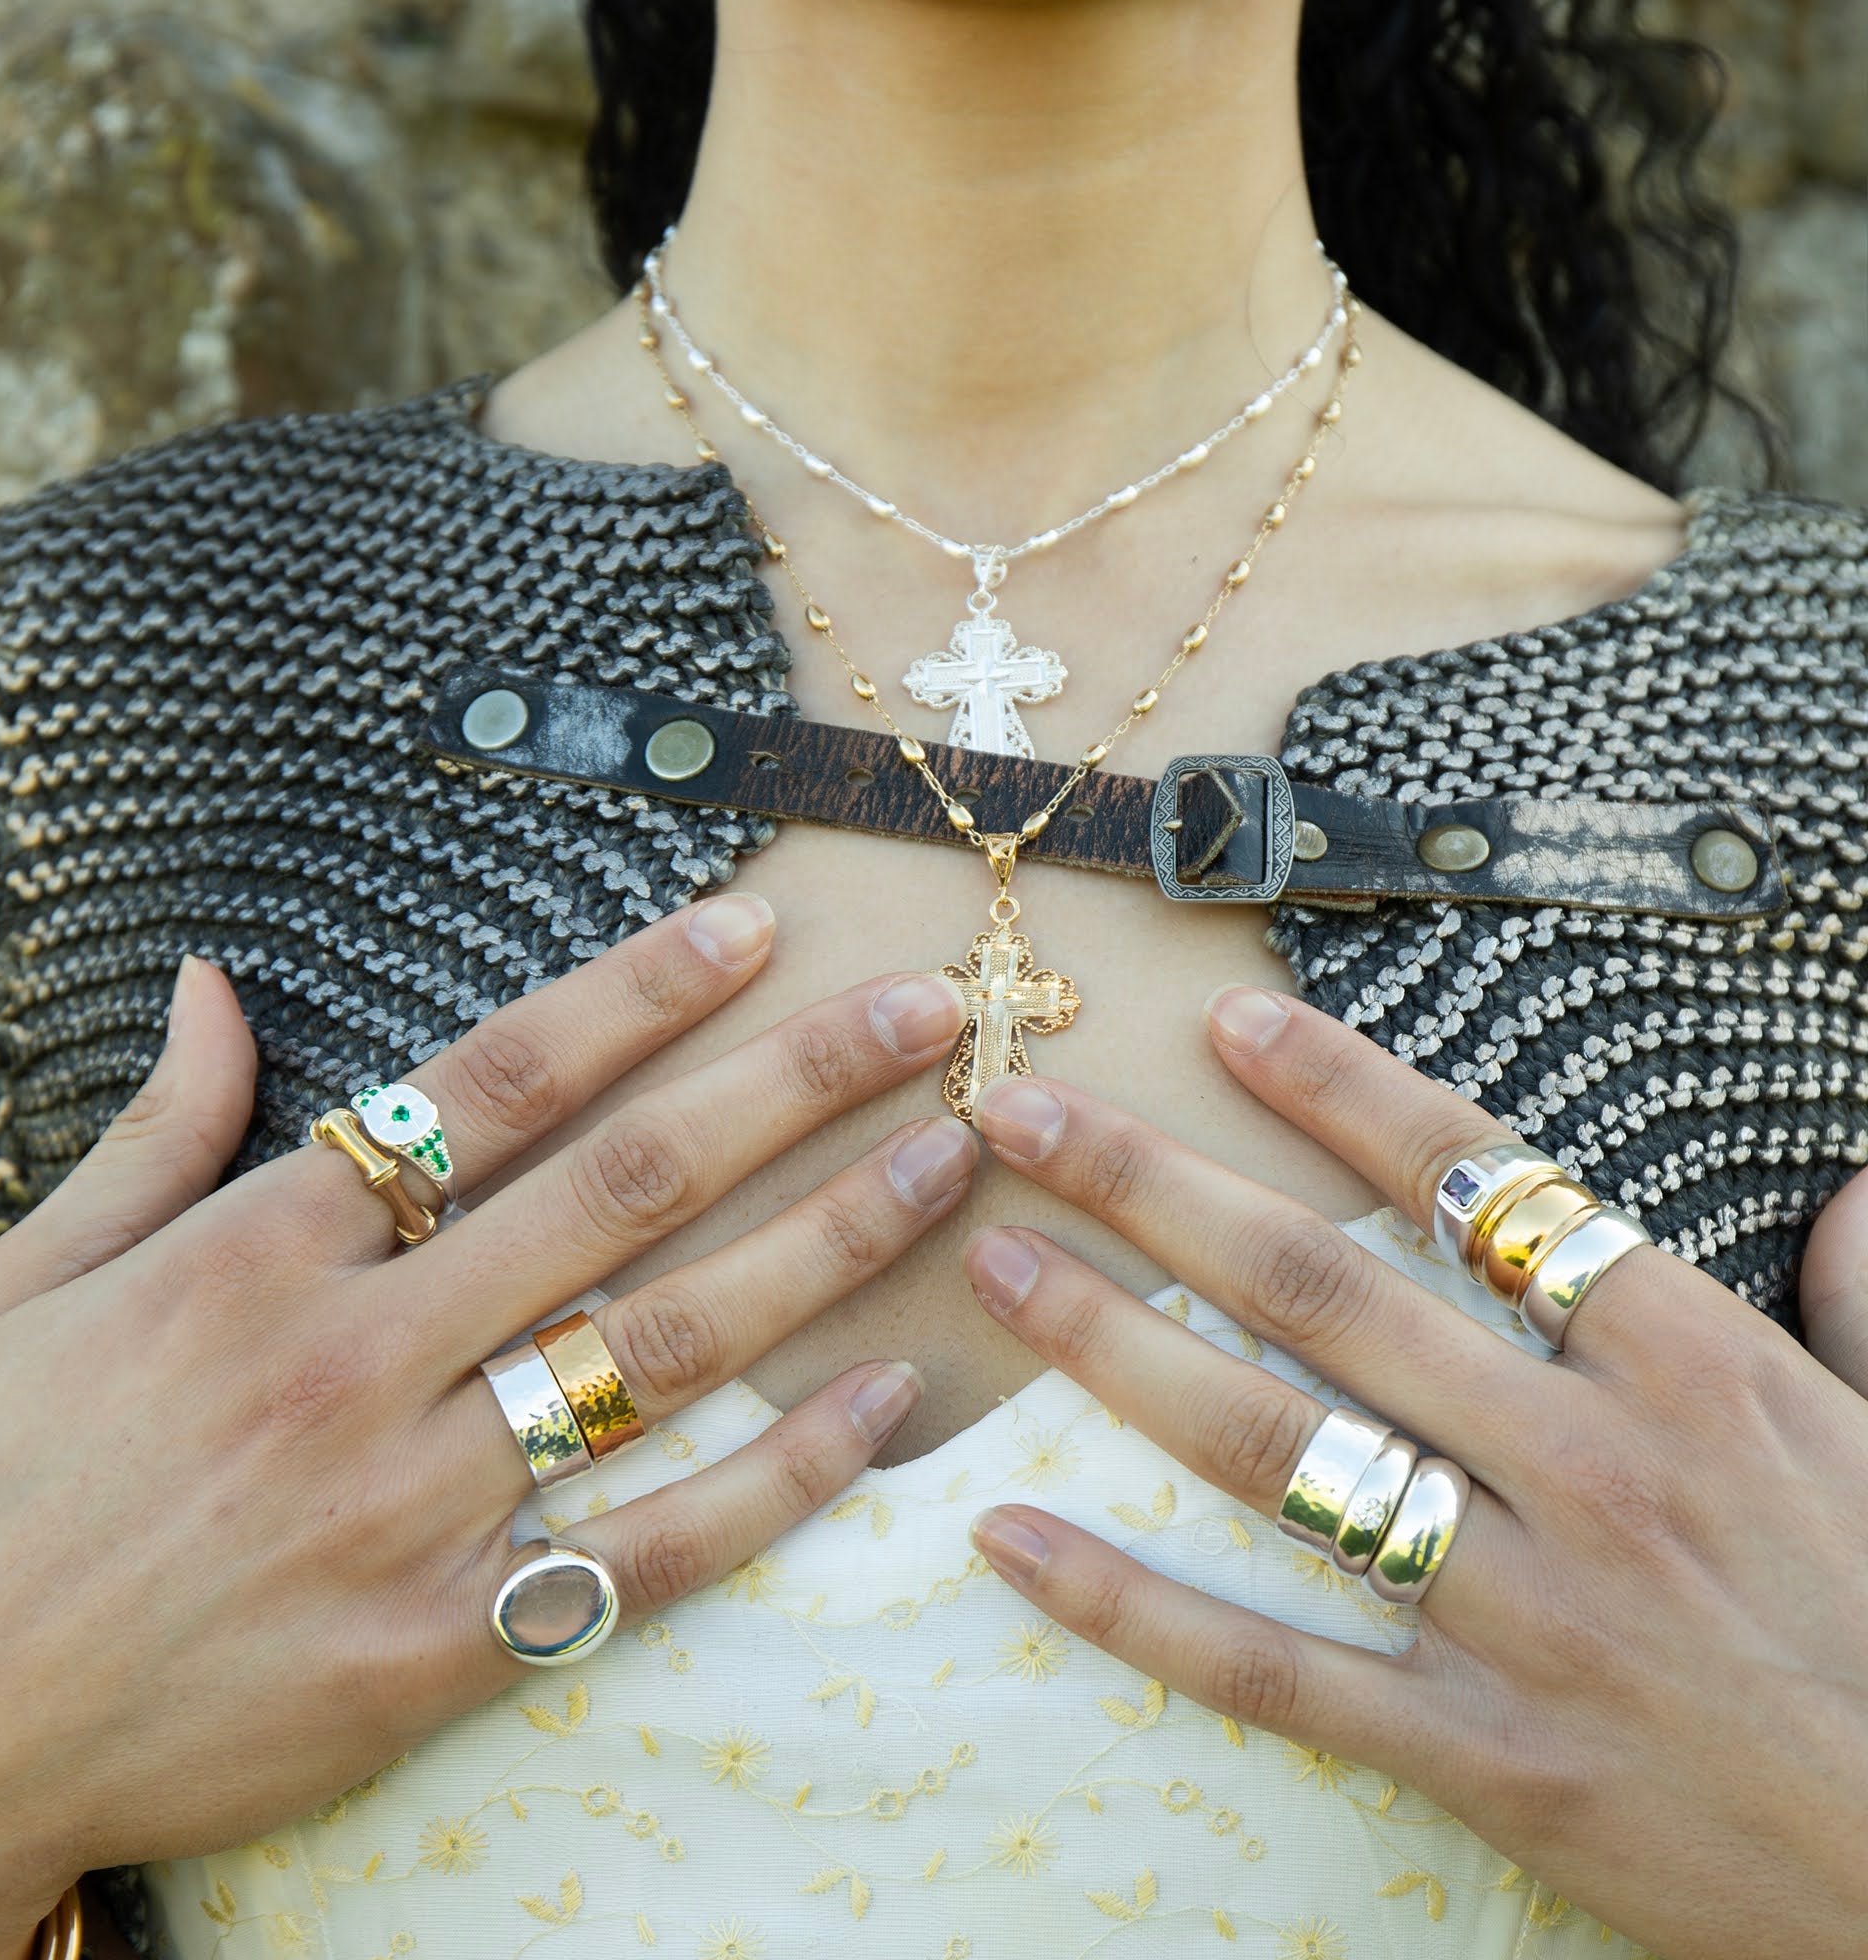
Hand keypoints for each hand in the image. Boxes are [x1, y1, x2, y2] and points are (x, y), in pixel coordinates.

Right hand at [0, 894, 975, 1959]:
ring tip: (946, 1160)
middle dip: (792, 1083)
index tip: (756, 928)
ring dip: (825, 1240)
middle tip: (925, 1012)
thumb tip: (217, 984)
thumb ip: (156, 1128)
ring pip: (666, 1346)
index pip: (494, 1081)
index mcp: (263, 1247)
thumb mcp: (30, 1278)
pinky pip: (651, 1550)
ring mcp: (411, 1505)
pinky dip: (779, 1474)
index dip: (638, 991)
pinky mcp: (440, 1646)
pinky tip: (884, 1399)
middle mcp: (359, 1356)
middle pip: (624, 1186)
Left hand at [959, 983, 1867, 1959]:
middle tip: (1022, 1112)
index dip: (1340, 1087)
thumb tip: (1854, 1192)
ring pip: (1271, 1450)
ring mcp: (1523, 1613)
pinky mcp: (1484, 1758)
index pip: (1481, 1179)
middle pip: (1322, 1288)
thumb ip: (1866, 1296)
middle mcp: (1586, 1464)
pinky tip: (1010, 1536)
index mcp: (1690, 1363)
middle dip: (1153, 1183)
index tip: (1224, 1019)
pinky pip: (1272, 1668)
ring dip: (1111, 1344)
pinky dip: (1129, 1604)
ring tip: (997, 1262)